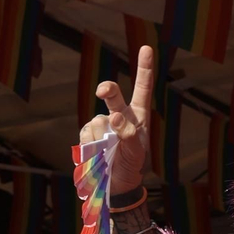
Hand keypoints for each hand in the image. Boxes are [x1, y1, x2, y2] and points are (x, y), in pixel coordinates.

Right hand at [79, 45, 154, 196]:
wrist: (114, 185)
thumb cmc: (132, 166)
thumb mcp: (136, 153)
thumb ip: (129, 135)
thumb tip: (114, 117)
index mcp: (138, 116)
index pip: (142, 89)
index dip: (144, 68)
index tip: (147, 48)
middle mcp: (120, 115)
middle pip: (112, 95)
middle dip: (106, 90)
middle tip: (103, 91)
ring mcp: (103, 124)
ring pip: (98, 122)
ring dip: (103, 140)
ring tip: (109, 154)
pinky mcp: (88, 134)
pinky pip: (86, 134)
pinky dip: (90, 146)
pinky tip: (97, 155)